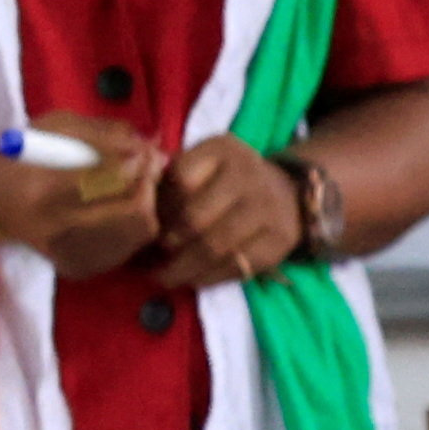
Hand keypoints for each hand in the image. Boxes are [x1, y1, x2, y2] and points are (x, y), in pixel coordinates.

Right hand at [0, 138, 163, 277]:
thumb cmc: (20, 154)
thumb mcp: (57, 128)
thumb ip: (106, 134)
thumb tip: (153, 144)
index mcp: (45, 190)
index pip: (112, 180)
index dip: (141, 164)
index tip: (147, 151)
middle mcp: (57, 228)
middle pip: (135, 212)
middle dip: (150, 184)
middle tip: (148, 168)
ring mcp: (68, 253)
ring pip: (138, 233)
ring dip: (148, 204)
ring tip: (135, 186)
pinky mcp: (78, 266)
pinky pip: (128, 248)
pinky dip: (135, 224)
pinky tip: (121, 208)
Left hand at [149, 134, 307, 287]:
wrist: (291, 193)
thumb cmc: (229, 179)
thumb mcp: (202, 163)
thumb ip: (171, 179)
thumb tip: (138, 215)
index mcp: (223, 150)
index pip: (180, 182)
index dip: (159, 209)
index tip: (146, 224)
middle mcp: (249, 176)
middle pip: (195, 220)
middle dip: (167, 243)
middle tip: (150, 257)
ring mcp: (268, 209)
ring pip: (213, 248)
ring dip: (181, 269)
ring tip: (162, 276)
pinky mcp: (278, 241)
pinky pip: (235, 267)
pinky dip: (207, 278)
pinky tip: (192, 278)